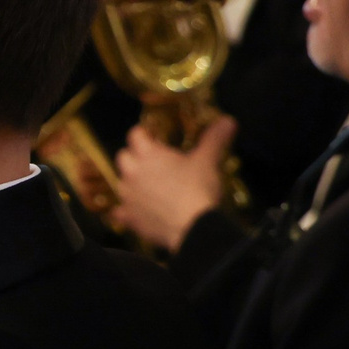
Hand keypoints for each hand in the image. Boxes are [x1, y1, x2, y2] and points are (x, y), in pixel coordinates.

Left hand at [114, 116, 236, 251]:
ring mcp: (127, 195)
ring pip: (121, 183)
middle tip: (154, 163)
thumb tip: (228, 121)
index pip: (135, 134)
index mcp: (148, 154)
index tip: (155, 138)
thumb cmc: (198, 189)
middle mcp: (132, 172)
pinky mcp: (129, 217)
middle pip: (124, 157)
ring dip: (132, 183)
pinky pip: (120, 212)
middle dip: (135, 157)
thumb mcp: (208, 161)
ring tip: (150, 188)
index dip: (144, 134)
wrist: (193, 227)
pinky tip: (137, 212)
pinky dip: (126, 211)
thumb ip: (214, 139)